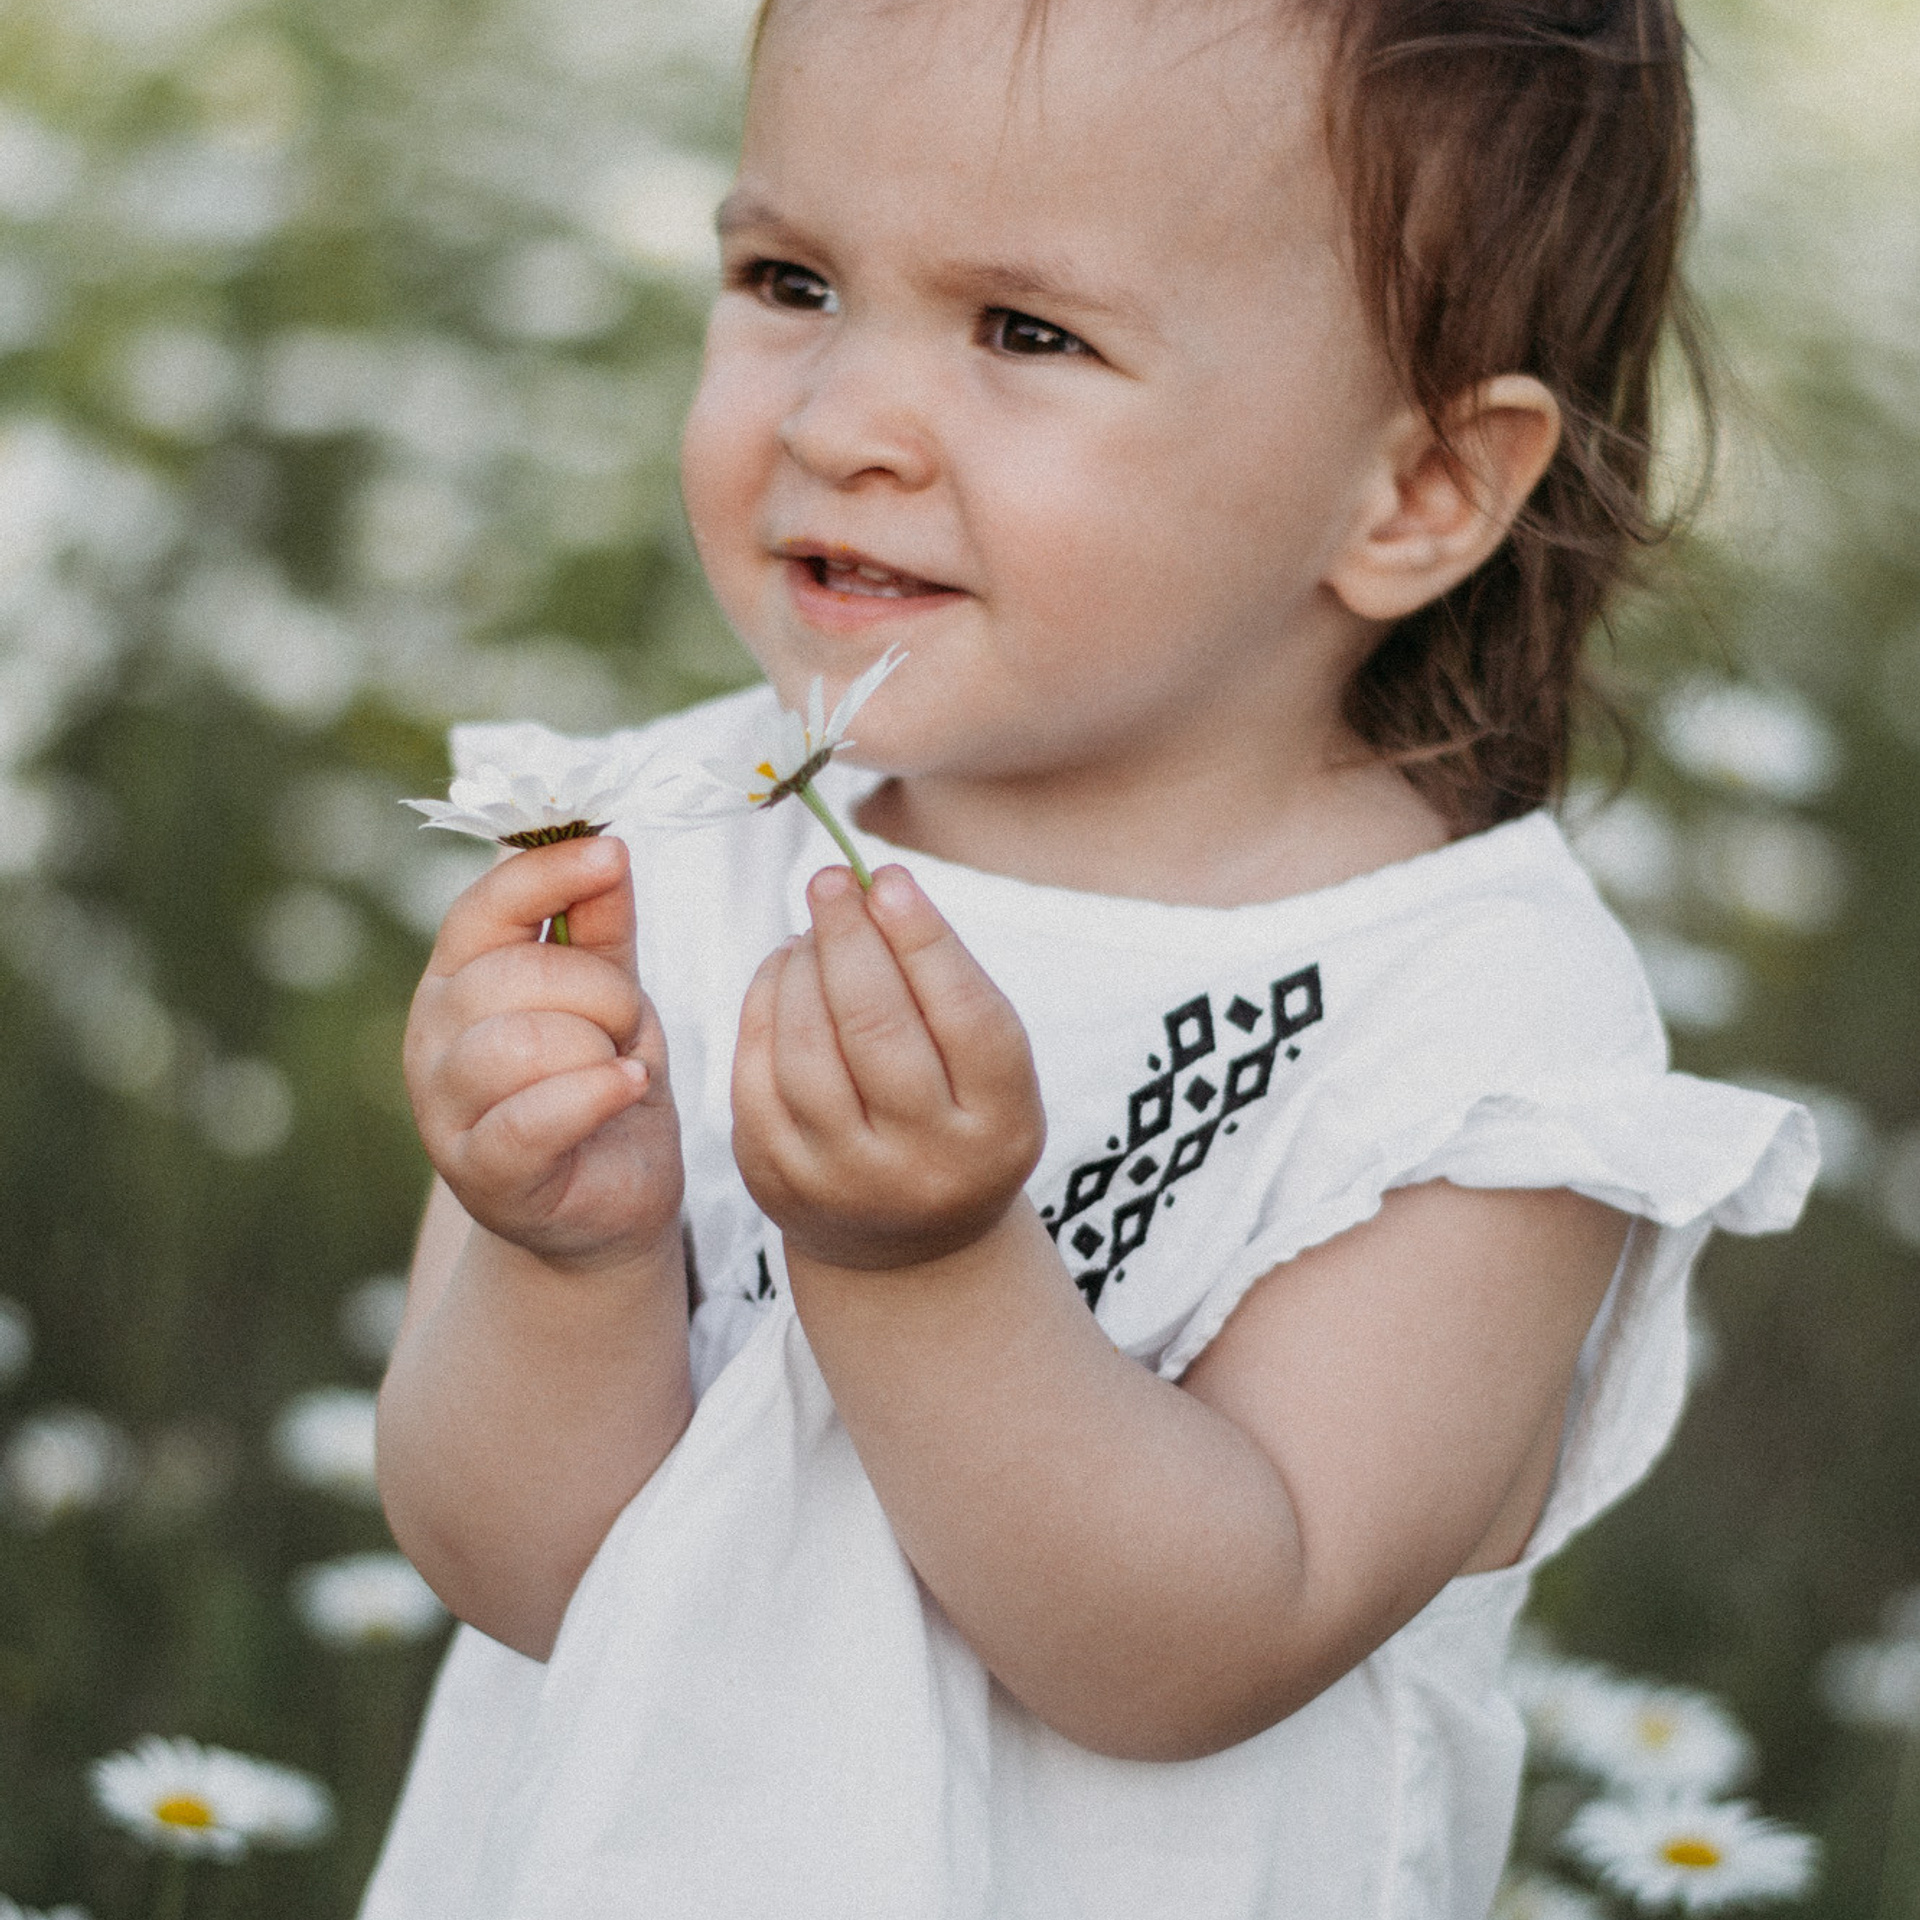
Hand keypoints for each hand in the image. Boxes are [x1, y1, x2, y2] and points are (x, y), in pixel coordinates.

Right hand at [403, 835, 683, 1271]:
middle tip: (627, 1028)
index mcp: (457, 978)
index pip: (484, 907)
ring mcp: (445, 1110)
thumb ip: (601, 923)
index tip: (612, 854)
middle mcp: (433, 1037)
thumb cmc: (601, 1082)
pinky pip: (533, 1117)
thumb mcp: (611, 991)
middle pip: (515, 976)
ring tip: (620, 1067)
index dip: (547, 873)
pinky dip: (594, 1095)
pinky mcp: (482, 1174)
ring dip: (598, 1049)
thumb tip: (601, 841)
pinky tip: (628, 1087)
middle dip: (602, 992)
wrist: (610, 1201)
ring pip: (520, 1043)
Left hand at [732, 864, 1044, 1270]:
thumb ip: (945, 984)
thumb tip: (874, 887)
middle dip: (848, 940)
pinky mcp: (777, 1180)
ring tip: (812, 929)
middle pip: (877, 1031)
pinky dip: (763, 1006)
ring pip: (806, 1051)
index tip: (887, 878)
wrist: (909, 1239)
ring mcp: (845, 1181)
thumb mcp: (985, 1065)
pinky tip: (782, 971)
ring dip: (801, 969)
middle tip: (830, 881)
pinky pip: (756, 1075)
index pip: (965, 1017)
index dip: (923, 939)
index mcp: (999, 1124)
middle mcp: (926, 1163)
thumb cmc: (955, 1113)